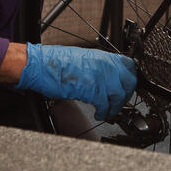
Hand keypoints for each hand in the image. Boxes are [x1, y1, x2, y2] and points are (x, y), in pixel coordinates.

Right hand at [15, 43, 136, 119]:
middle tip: (118, 102)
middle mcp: (105, 65)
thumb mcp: (85, 58)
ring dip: (115, 106)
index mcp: (103, 56)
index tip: (127, 87)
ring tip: (108, 111)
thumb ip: (100, 66)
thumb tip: (108, 76)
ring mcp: (99, 76)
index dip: (130, 79)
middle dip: (125, 95)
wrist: (41, 65)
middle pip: (129, 81)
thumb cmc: (57, 63)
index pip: (129, 66)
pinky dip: (105, 112)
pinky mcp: (91, 90)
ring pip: (120, 95)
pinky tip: (100, 114)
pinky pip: (106, 104)